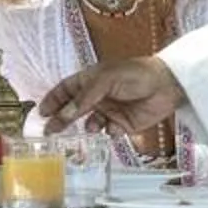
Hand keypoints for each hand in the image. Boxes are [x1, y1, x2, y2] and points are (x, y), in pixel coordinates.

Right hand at [35, 55, 190, 136]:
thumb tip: (64, 114)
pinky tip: (114, 127)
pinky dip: (107, 133)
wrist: (166, 85)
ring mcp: (110, 111)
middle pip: (74, 110)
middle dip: (61, 120)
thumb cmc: (135, 74)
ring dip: (86, 128)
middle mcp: (97, 96)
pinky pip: (108, 133)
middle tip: (50, 132)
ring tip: (89, 129)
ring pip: (89, 124)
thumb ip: (84, 98)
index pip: (66, 90)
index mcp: (91, 80)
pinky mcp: (123, 125)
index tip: (41, 113)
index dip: (53, 100)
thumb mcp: (105, 81)